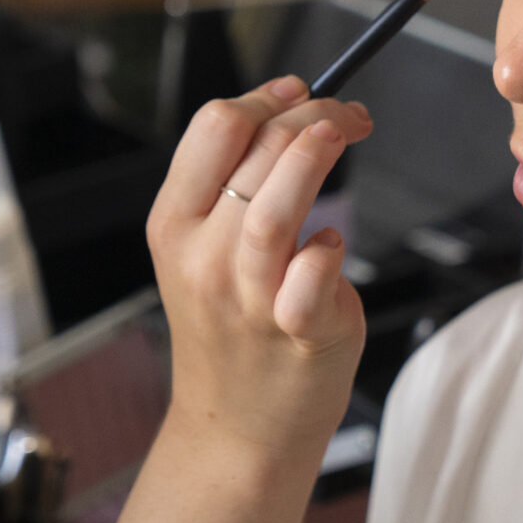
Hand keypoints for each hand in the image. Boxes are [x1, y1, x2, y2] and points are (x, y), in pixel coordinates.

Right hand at [146, 75, 372, 465]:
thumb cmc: (235, 335)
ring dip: (314, 156)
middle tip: (348, 115)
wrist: (236, 432)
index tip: (303, 91)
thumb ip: (233, 192)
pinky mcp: (295, 332)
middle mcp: (202, 257)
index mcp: (173, 224)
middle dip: (310, 112)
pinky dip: (329, 248)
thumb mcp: (204, 254)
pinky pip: (312, 276)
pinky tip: (334, 244)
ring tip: (347, 132)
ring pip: (274, 205)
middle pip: (251, 150)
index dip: (266, 96)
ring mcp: (246, 297)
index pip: (212, 127)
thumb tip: (290, 114)